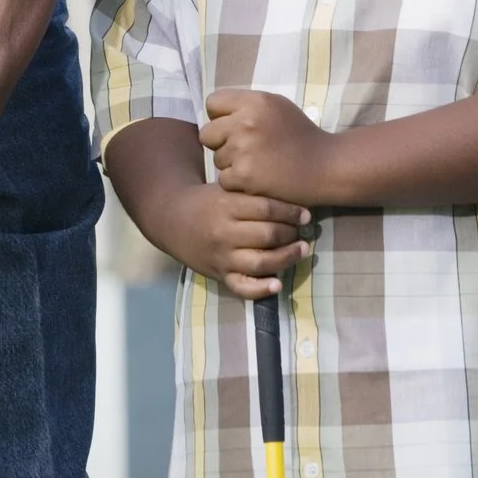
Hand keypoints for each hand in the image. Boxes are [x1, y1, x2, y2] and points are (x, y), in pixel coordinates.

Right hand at [165, 181, 311, 300]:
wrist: (171, 219)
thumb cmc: (206, 201)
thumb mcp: (225, 189)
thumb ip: (252, 195)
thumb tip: (292, 203)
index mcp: (225, 205)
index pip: (266, 209)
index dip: (291, 212)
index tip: (306, 214)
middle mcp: (224, 232)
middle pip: (268, 235)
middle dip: (291, 233)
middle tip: (304, 231)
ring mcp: (221, 256)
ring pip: (261, 262)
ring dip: (287, 257)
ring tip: (301, 250)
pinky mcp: (219, 274)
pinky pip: (242, 287)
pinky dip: (261, 289)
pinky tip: (278, 283)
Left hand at [200, 88, 331, 205]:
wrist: (326, 166)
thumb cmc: (302, 136)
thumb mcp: (277, 107)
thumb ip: (247, 105)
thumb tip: (217, 112)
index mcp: (254, 102)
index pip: (212, 103)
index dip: (219, 116)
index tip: (232, 127)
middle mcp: (245, 122)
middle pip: (207, 133)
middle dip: (220, 142)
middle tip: (242, 150)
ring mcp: (243, 149)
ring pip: (216, 158)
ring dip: (231, 165)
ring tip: (257, 165)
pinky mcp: (244, 175)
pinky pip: (224, 179)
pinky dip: (237, 183)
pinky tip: (257, 180)